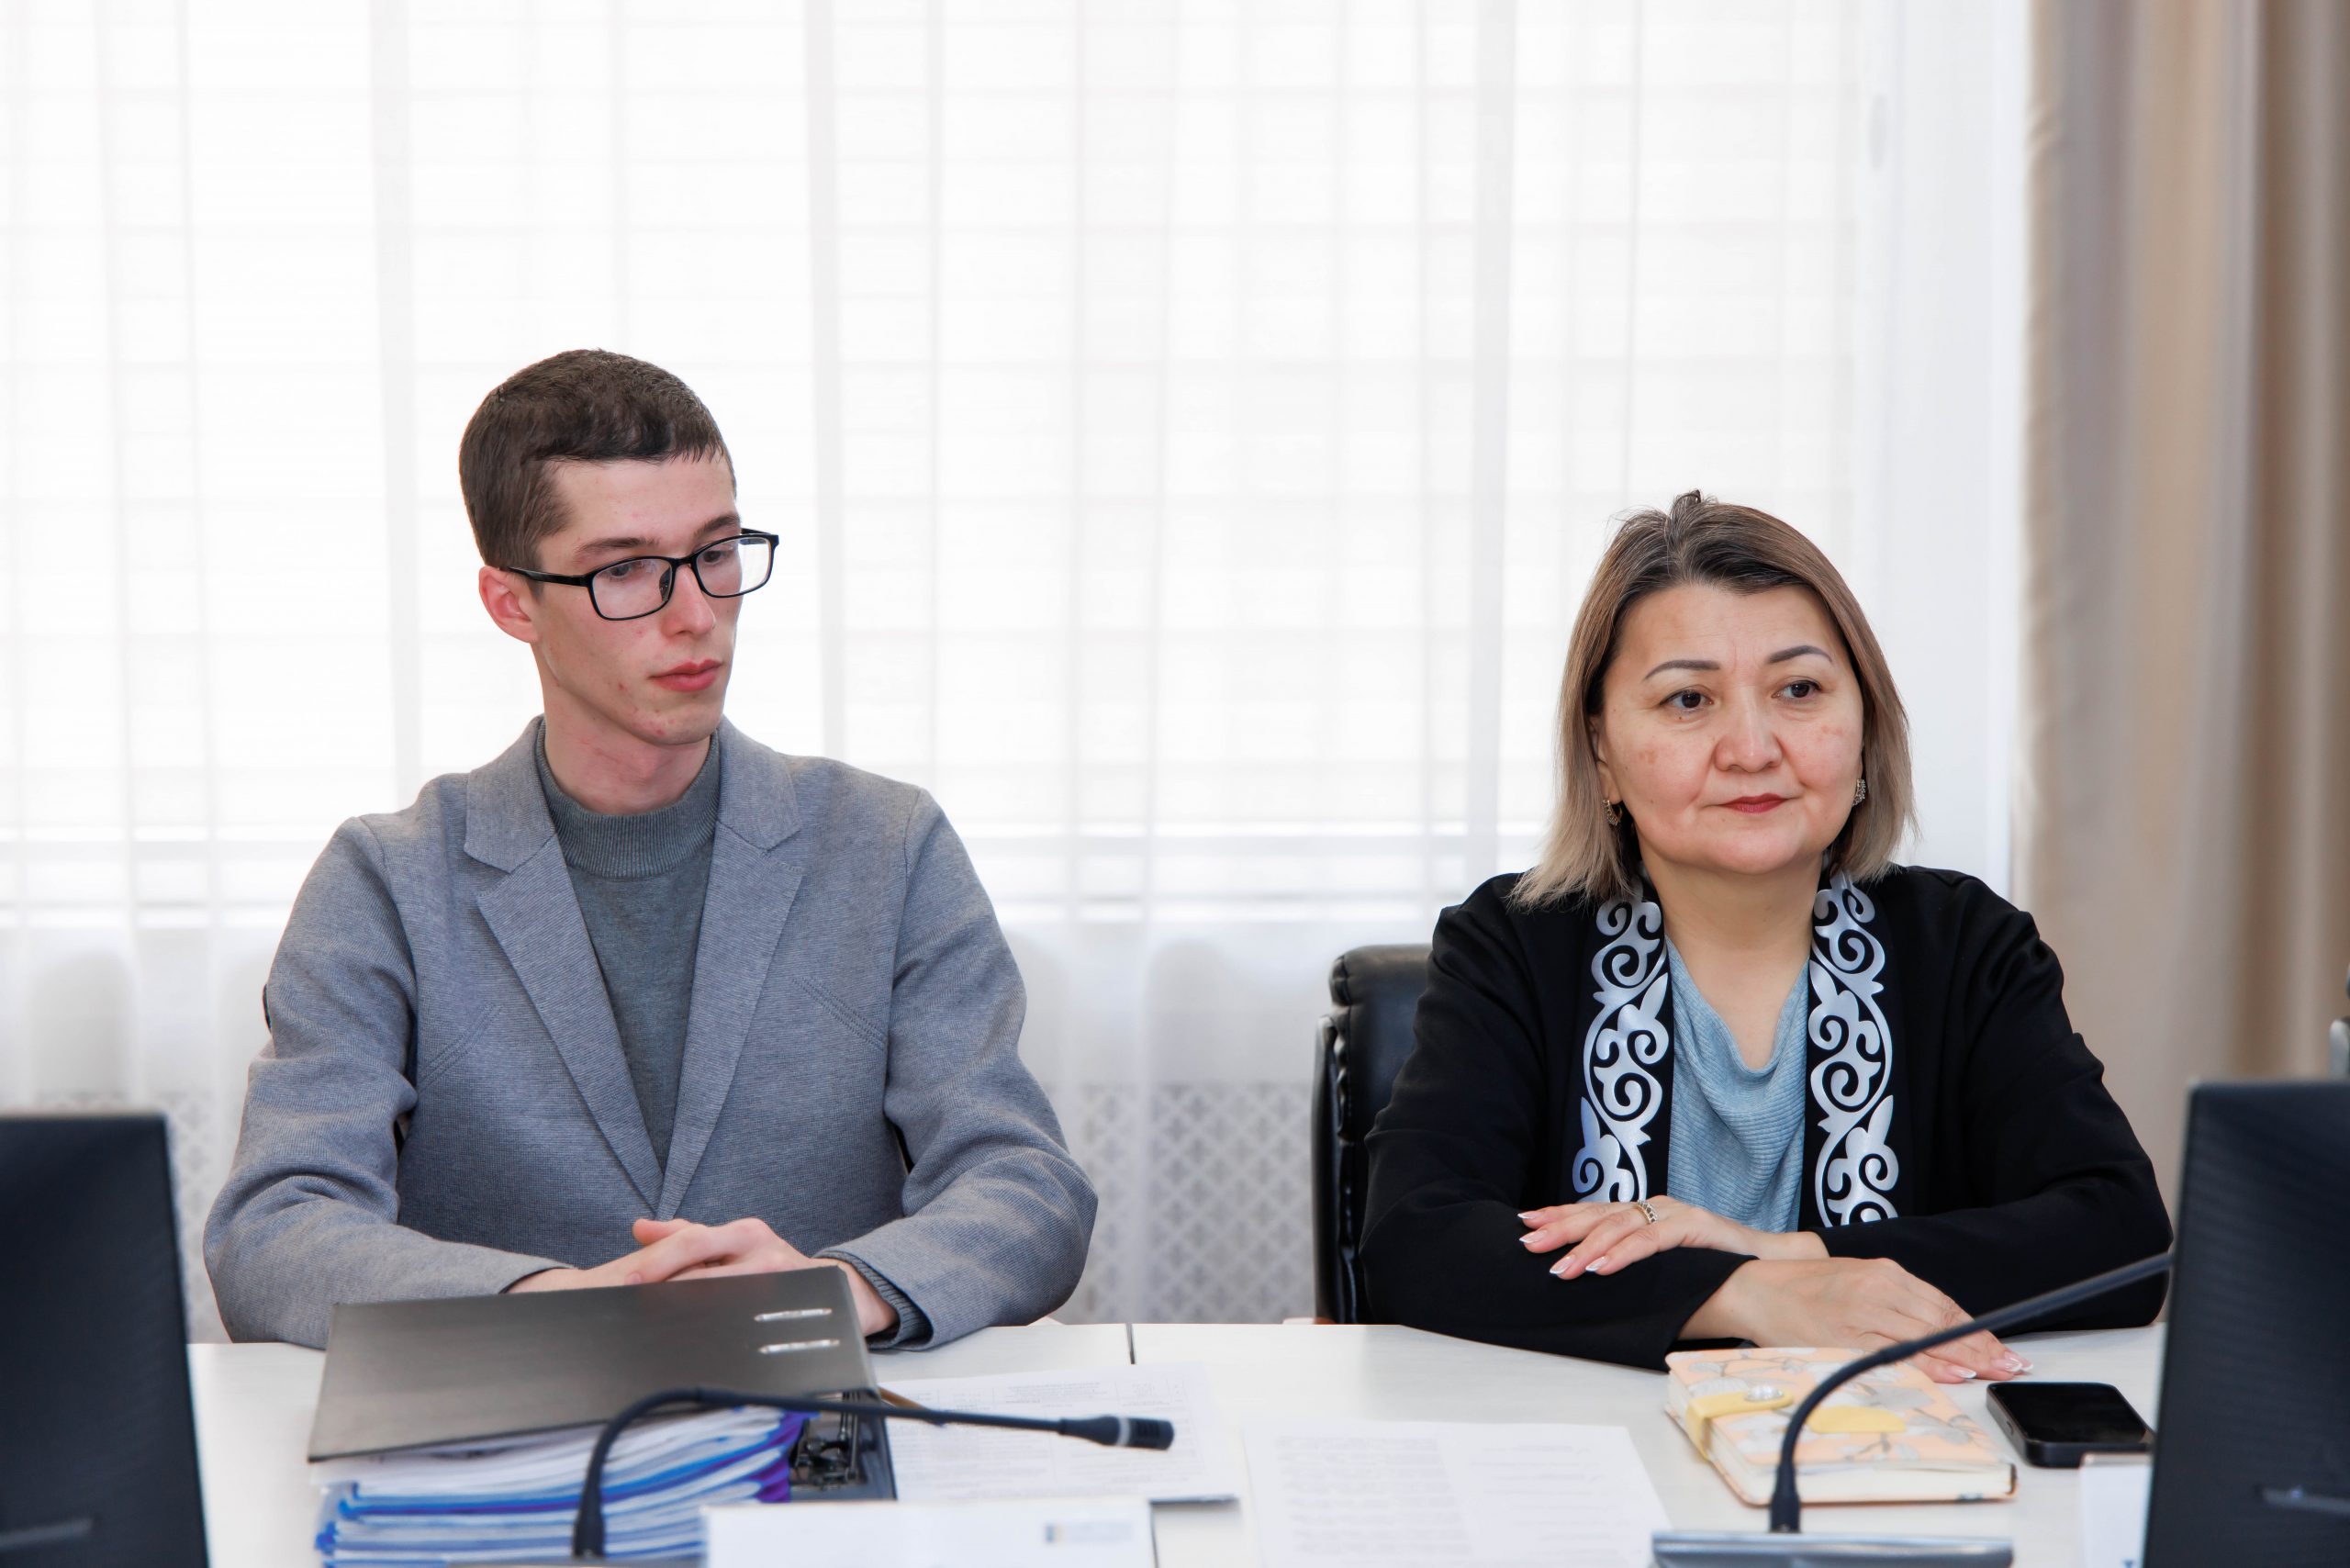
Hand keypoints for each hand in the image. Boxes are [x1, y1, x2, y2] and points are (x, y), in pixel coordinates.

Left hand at [505, 1217, 899, 1338]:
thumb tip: (638, 1227)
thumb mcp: (738, 1243)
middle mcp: (762, 1252)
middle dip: (659, 1290)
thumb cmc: (780, 1268)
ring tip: (649, 1331)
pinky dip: (722, 1335)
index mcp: (743, 1233)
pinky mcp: (793, 1310)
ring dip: (684, 1316)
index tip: (618, 1284)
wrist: (846, 1290)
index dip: (650, 1264)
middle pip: (700, 1271)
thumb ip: (687, 1236)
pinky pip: (748, 1326)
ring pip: (721, 1299)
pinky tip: (699, 1347)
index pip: (688, 1243)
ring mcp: (778, 1282)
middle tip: (623, 1309)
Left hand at [1517, 1197, 1825, 1278]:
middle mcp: (1655, 1207)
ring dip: (1585, 1247)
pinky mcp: (1695, 1227)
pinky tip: (1599, 1267)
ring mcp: (1675, 1213)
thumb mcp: (1666, 1265)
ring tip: (1559, 1267)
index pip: (1594, 1211)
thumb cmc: (1714, 1268)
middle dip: (1559, 1228)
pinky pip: (1650, 1240)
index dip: (1559, 1215)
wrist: (1770, 1263)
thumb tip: (1590, 1282)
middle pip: (1598, 1214)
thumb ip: (1635, 1265)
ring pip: (1619, 1225)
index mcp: (1645, 1213)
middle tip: (1528, 1243)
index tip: (1525, 1222)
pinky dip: (1622, 1253)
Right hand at [1684, 1256, 2030, 1384]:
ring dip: (1963, 1358)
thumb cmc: (1804, 1288)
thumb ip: (1895, 1298)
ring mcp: (1861, 1316)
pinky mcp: (1844, 1341)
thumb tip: (1940, 1327)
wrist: (1754, 1290)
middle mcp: (1876, 1290)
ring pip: (1924, 1340)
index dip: (1976, 1330)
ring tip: (1992, 1371)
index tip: (2001, 1348)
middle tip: (2010, 1365)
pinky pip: (1894, 1357)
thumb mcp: (1854, 1278)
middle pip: (1940, 1323)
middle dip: (1980, 1347)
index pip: (1942, 1305)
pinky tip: (1950, 1373)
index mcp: (1881, 1272)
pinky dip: (1927, 1367)